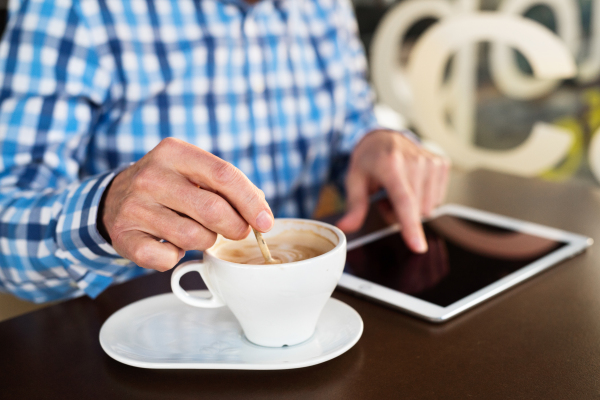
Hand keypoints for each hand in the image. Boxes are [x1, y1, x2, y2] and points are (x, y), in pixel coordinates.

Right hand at [98, 137, 273, 270]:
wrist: (115, 197)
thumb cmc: (170, 185)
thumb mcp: (194, 171)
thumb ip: (229, 186)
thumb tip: (261, 214)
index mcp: (174, 152)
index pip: (224, 174)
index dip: (251, 202)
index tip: (265, 222)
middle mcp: (151, 176)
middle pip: (213, 210)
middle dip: (235, 227)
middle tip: (237, 231)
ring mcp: (134, 206)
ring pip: (194, 237)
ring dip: (206, 241)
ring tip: (196, 231)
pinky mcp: (124, 236)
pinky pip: (167, 258)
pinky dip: (176, 256)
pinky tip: (170, 243)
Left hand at [337, 130, 449, 252]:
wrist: (385, 136)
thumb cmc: (369, 160)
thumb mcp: (354, 180)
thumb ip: (354, 206)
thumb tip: (345, 227)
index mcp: (390, 164)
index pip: (404, 201)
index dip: (410, 226)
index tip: (418, 246)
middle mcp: (415, 161)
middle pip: (416, 211)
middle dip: (400, 214)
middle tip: (385, 199)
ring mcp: (431, 161)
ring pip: (428, 209)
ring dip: (413, 207)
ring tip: (398, 191)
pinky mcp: (442, 164)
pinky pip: (437, 199)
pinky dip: (423, 198)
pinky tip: (411, 185)